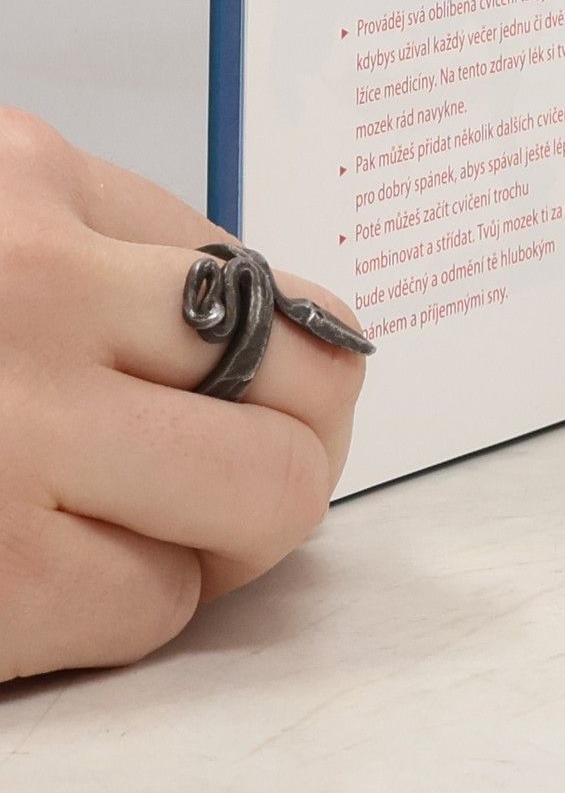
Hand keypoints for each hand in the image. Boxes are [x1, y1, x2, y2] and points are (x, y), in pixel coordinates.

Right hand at [0, 110, 365, 681]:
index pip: (260, 272)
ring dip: (219, 537)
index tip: (267, 393)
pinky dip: (121, 609)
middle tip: (230, 474)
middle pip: (308, 379)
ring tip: (132, 527)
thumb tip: (268, 324)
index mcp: (31, 182)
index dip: (285, 356)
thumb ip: (104, 246)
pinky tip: (42, 574)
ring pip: (263, 497)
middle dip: (294, 444)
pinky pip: (149, 607)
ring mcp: (14, 431)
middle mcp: (37, 288)